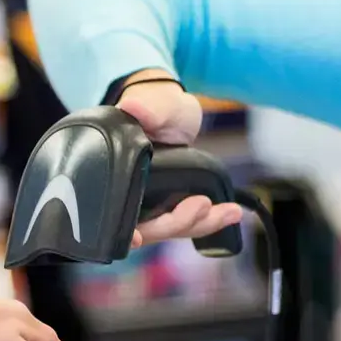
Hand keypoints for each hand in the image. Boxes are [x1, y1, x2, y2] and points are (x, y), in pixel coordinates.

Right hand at [116, 71, 244, 247]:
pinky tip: (231, 213)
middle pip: (144, 228)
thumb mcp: (153, 102)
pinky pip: (186, 221)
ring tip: (228, 212)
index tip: (136, 238)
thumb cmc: (154, 104)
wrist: (168, 109)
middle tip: (201, 205)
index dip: (121, 231)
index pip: (109, 214)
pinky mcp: (168, 205)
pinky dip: (209, 220)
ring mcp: (146, 204)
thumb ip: (146, 106)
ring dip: (199, 224)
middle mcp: (124, 195)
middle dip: (174, 223)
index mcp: (110, 175)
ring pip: (168, 229)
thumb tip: (133, 106)